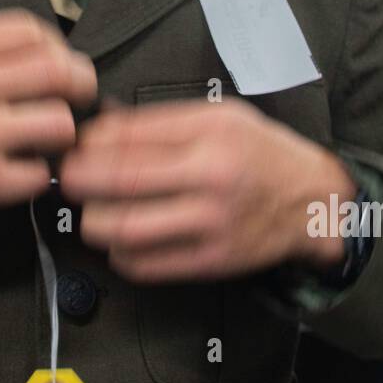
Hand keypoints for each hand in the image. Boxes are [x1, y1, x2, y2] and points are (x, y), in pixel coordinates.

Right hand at [0, 9, 95, 217]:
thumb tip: (27, 46)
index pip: (32, 31)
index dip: (57, 45)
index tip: (60, 59)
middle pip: (60, 72)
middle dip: (81, 83)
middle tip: (80, 95)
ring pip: (60, 124)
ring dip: (62, 132)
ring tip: (48, 137)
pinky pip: (38, 174)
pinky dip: (37, 173)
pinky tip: (22, 168)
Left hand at [58, 98, 352, 282]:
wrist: (314, 201)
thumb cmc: (263, 154)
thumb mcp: (221, 117)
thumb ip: (162, 121)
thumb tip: (103, 125)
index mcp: (211, 133)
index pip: (130, 136)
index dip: (90, 143)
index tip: (77, 146)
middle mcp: (212, 178)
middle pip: (121, 181)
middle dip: (79, 179)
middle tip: (68, 178)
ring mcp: (212, 224)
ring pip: (126, 228)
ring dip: (94, 220)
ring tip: (92, 211)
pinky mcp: (211, 261)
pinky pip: (146, 264)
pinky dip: (119, 254)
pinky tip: (120, 240)